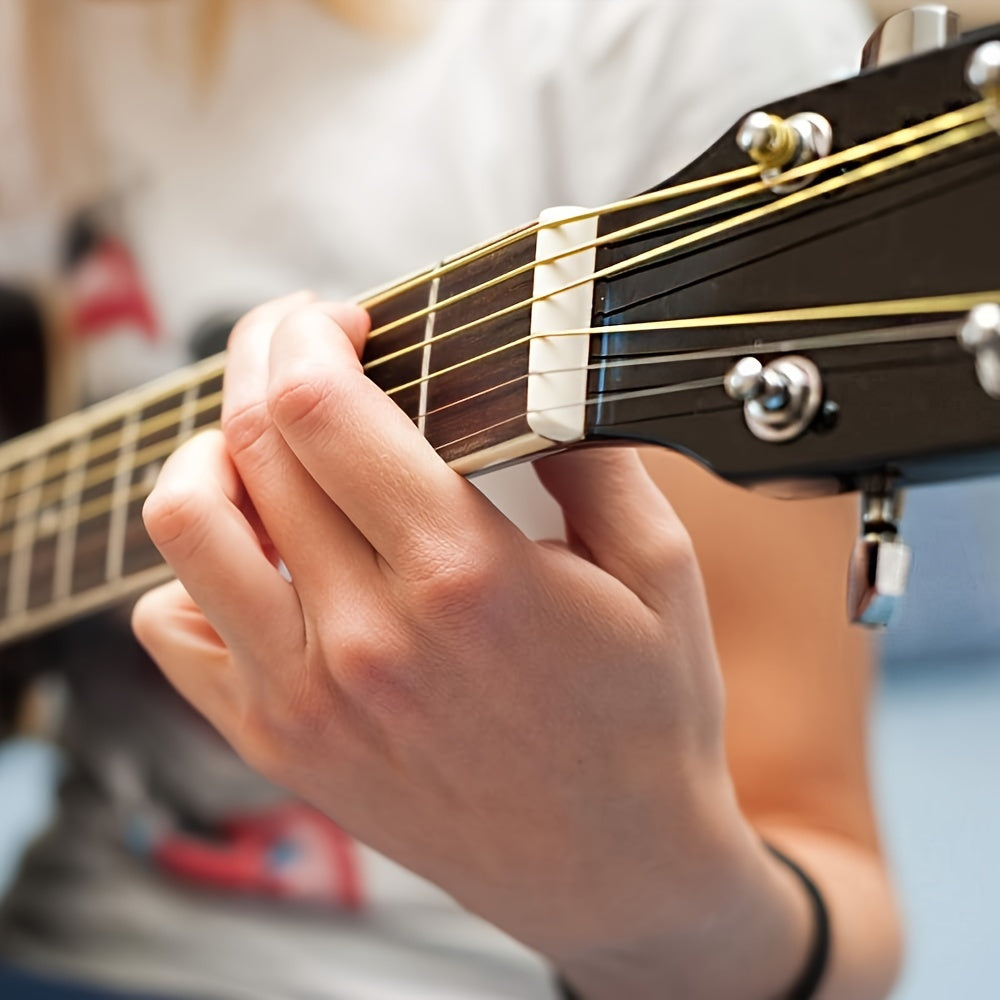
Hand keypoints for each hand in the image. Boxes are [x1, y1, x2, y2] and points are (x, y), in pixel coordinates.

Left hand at [133, 293, 809, 997]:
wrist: (613, 871)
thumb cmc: (644, 724)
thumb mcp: (658, 575)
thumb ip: (597, 459)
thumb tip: (544, 373)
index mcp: (464, 574)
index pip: (320, 408)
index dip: (308, 332)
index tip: (338, 317)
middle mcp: (366, 634)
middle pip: (250, 444)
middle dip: (259, 359)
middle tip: (298, 343)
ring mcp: (308, 696)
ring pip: (185, 526)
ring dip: (209, 452)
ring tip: (263, 443)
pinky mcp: (281, 744)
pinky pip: (172, 630)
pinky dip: (192, 567)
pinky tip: (256, 555)